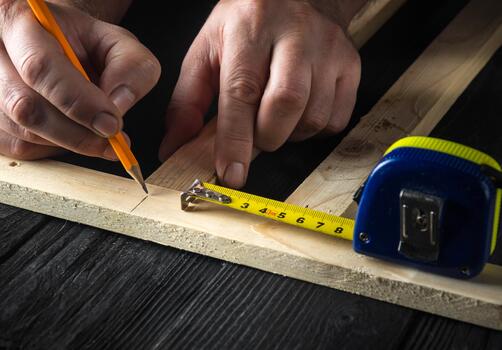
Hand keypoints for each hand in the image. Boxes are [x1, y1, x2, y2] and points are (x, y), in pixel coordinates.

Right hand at [0, 1, 159, 159]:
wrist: (59, 47)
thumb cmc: (85, 44)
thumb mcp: (118, 43)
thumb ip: (130, 67)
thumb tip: (119, 104)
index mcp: (18, 22)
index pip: (40, 67)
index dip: (79, 102)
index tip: (111, 124)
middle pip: (26, 107)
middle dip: (77, 133)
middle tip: (112, 142)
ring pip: (23, 133)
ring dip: (70, 143)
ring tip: (96, 132)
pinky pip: (21, 148)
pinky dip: (54, 149)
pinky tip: (72, 133)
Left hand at [160, 0, 360, 187]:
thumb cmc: (248, 25)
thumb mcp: (208, 50)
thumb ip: (188, 99)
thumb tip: (174, 144)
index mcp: (250, 28)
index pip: (242, 90)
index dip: (235, 139)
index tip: (230, 172)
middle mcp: (294, 34)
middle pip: (286, 105)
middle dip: (266, 137)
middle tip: (255, 134)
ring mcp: (328, 49)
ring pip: (313, 118)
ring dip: (289, 135)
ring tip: (276, 118)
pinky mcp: (350, 64)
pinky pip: (336, 119)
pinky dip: (313, 130)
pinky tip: (299, 113)